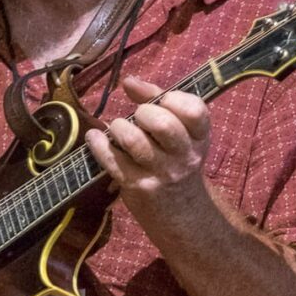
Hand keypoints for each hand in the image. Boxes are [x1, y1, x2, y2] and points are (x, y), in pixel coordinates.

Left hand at [85, 75, 211, 244]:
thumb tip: (129, 81)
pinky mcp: (138, 186)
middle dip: (143, 112)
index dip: (172, 98)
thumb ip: (158, 103)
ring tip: (118, 129)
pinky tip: (95, 138)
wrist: (182, 215)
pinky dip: (98, 144)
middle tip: (138, 117)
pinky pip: (112, 159)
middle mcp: (184, 155)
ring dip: (119, 127)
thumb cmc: (175, 162)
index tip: (160, 100)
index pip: (194, 109)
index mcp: (199, 137)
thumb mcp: (180, 136)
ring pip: (134, 140)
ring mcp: (161, 173)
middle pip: (163, 124)